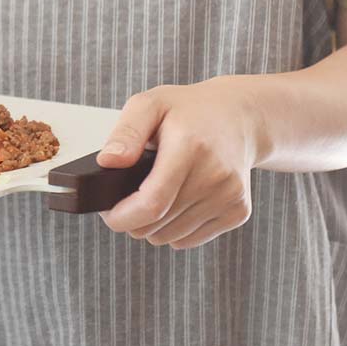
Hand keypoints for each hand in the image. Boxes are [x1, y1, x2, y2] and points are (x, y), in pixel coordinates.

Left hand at [96, 78, 261, 249]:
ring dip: (152, 226)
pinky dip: (174, 230)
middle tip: (125, 198)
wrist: (239, 118)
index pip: (152, 203)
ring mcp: (230, 196)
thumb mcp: (149, 105)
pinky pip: (190, 239)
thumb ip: (125, 133)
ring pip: (171, 238)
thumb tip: (108, 162)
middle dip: (131, 219)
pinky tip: (173, 203)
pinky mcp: (238, 212)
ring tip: (150, 196)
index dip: (122, 216)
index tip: (107, 212)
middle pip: (157, 225)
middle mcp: (215, 175)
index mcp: (190, 147)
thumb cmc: (188, 111)